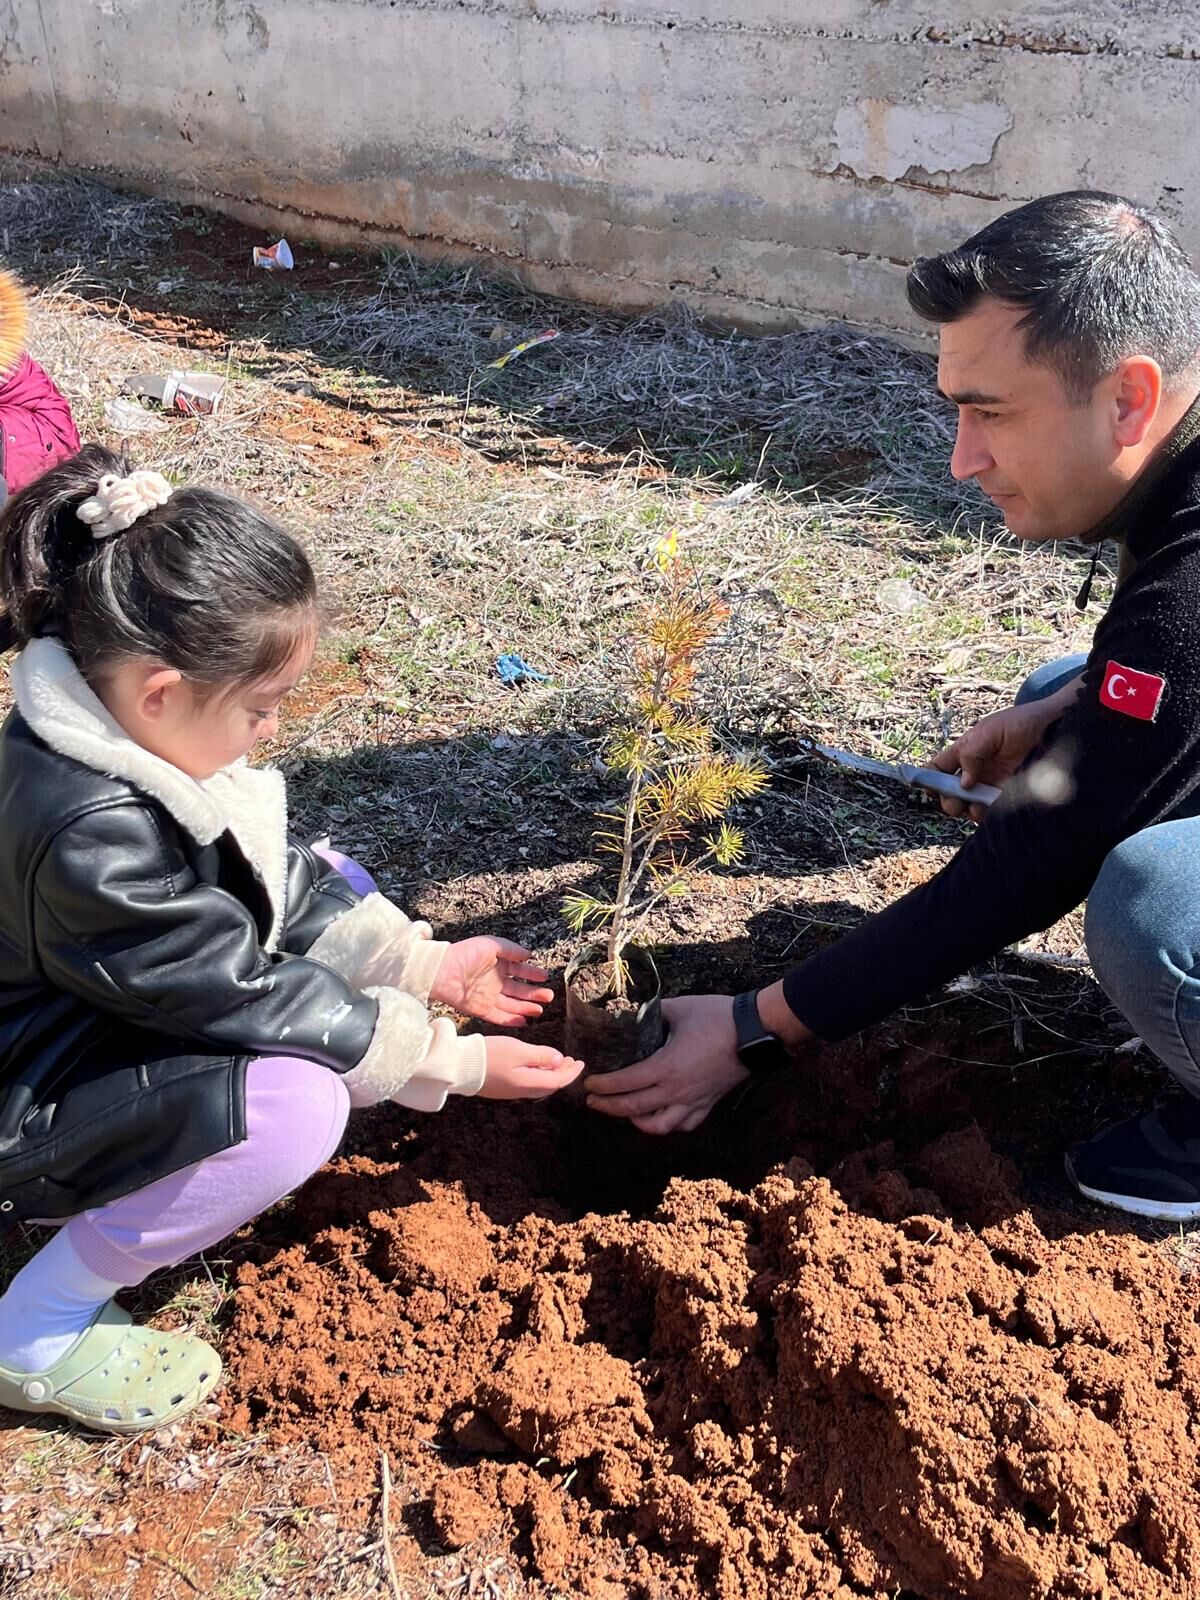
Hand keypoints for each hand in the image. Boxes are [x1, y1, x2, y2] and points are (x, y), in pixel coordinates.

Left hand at [431, 936, 553, 1025]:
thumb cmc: (465, 953)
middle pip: (518, 990)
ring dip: (526, 1007)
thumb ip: (511, 949)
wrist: (442, 971)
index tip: (545, 977)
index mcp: (497, 965)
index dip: (532, 974)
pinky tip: (524, 1021)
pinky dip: (511, 1020)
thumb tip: (528, 954)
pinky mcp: (480, 1009)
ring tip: (540, 1010)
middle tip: (549, 996)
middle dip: (534, 993)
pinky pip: (498, 1016)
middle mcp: (494, 982)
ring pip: (511, 1005)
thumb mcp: (491, 944)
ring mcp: (487, 996)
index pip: (519, 971)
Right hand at [478, 1036, 584, 1099]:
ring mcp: (511, 1092)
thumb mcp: (518, 1050)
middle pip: (550, 1085)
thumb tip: (558, 1059)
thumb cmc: (488, 1055)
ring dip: (551, 1073)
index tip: (580, 1062)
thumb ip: (540, 1055)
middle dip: (563, 1073)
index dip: (571, 1072)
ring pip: (539, 1085)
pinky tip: (536, 1065)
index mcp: (529, 1083)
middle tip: (571, 1061)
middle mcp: (522, 1092)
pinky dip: (538, 1074)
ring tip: (556, 1060)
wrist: (459, 1066)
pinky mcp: (502, 1088)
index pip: (558, 1081)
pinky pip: (527, 1084)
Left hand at [583, 994, 750, 1134]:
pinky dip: (666, 1125)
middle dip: (608, 1107)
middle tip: (593, 1102)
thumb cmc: (718, 1018)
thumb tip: (635, 1012)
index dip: (602, 1087)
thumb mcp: (679, 1008)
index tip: (589, 1085)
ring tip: (624, 1113)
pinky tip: (659, 1116)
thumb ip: (654, 1012)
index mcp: (666, 1067)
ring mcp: (694, 1101)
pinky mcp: (708, 1104)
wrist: (756, 1032)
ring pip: (658, 1126)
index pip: (624, 1084)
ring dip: (636, 1122)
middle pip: (634, 1109)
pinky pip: (683, 1124)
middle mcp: (676, 1091)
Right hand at [928, 688, 1076, 821]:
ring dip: (967, 809)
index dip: (928, 779)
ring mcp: (991, 785)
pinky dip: (987, 815)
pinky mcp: (1009, 796)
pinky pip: (991, 811)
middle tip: (956, 801)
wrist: (1057, 728)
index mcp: (965, 751)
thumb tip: (963, 783)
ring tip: (975, 806)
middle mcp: (975, 771)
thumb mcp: (991, 730)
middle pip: (949, 793)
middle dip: (948, 800)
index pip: (937, 768)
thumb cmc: (1023, 722)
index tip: (929, 788)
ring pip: (968, 806)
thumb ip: (972, 753)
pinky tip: (990, 810)